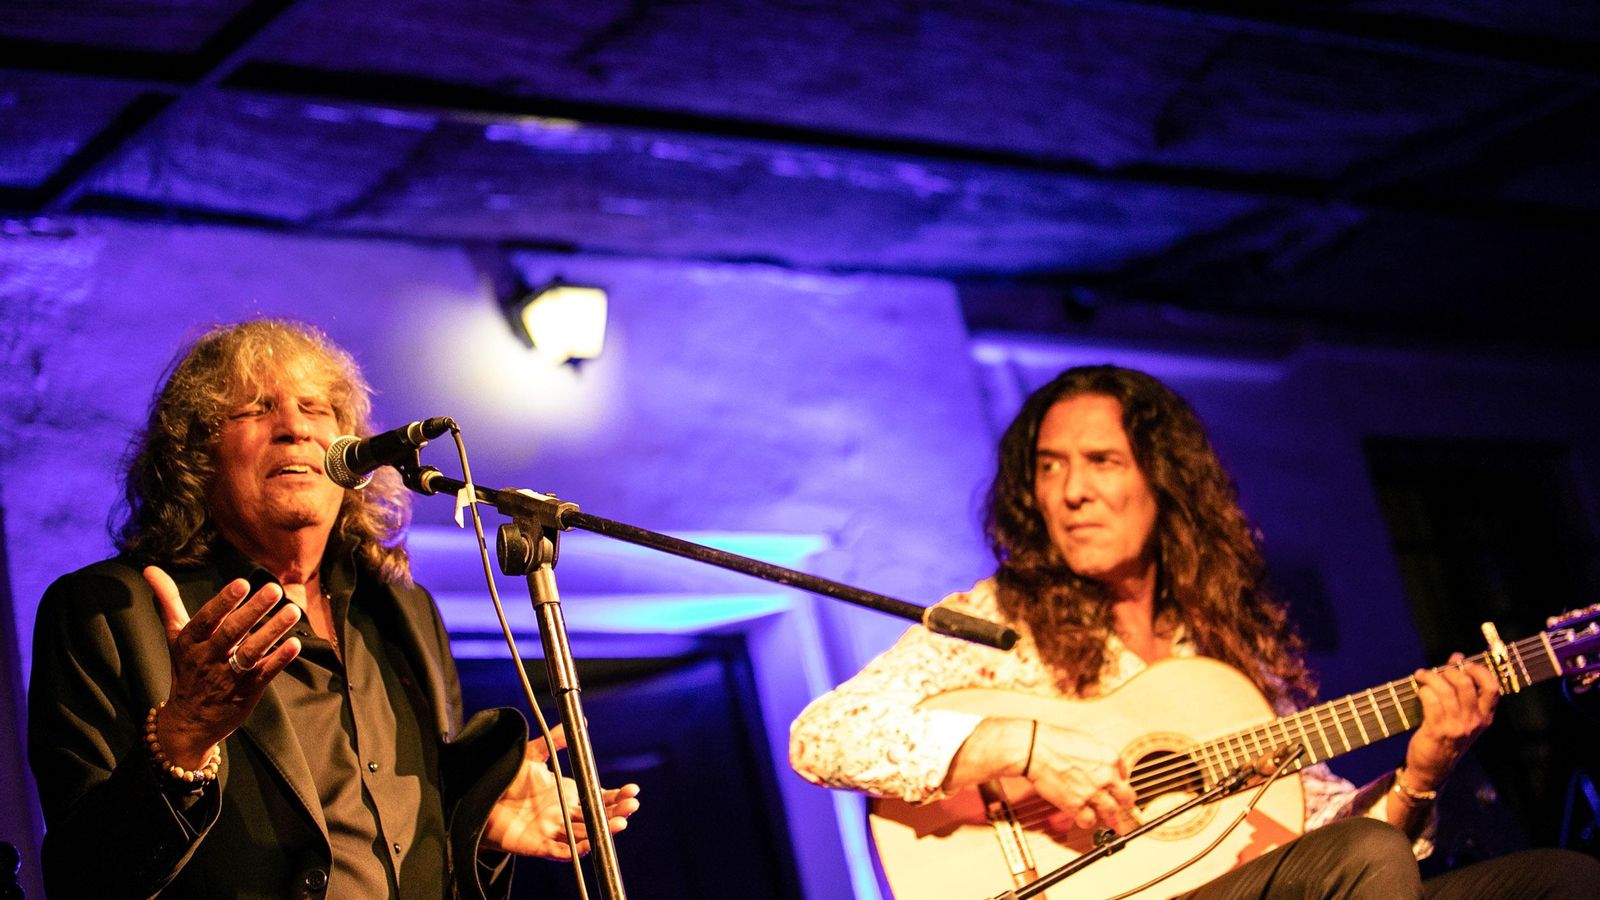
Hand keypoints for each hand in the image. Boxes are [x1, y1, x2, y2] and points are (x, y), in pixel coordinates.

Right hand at [146, 566, 302, 766]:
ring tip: (293, 611)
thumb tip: (149, 568)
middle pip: (231, 633)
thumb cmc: (186, 669)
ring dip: (273, 631)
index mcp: (190, 642)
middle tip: (274, 589)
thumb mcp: (176, 636)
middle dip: (253, 611)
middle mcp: (207, 659)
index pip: (206, 619)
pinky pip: (264, 673)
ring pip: (251, 652)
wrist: (188, 723)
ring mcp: (228, 677)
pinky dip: (280, 659)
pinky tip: (295, 643)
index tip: (242, 583)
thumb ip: (168, 601)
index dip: (223, 602)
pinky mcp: (246, 692)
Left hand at [482, 724, 641, 858]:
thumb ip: (556, 741)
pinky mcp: (540, 846)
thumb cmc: (506, 779)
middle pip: (598, 817)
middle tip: (633, 805)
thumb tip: (581, 722)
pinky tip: (592, 842)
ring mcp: (554, 831)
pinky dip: (578, 850)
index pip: (599, 797)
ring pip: (586, 834)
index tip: (632, 790)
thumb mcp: (533, 755)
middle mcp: (566, 814)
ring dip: (604, 830)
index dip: (617, 796)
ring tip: (621, 823)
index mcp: (568, 793)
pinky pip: (562, 852)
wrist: (478, 798)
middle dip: (618, 812)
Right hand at [1026, 723, 1137, 832]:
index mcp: (1110, 758)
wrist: (1035, 749)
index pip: (1125, 774)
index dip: (1120, 781)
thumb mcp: (1086, 740)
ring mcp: (1093, 793)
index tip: (1117, 785)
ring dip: (1112, 819)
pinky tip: (1086, 819)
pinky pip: (1089, 820)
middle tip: (1125, 807)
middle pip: (1126, 797)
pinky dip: (1087, 821)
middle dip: (1125, 803)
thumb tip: (1102, 764)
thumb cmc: (1055, 741)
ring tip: (1114, 825)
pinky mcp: (1076, 805)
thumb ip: (1099, 755)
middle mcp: (1106, 777)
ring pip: (1112, 813)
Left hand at [1402, 653, 1499, 790]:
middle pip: (1466, 684)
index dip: (1478, 670)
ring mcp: (1457, 727)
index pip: (1492, 688)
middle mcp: (1474, 722)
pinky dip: (1424, 690)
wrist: (1433, 768)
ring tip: (1421, 675)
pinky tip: (1419, 690)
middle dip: (1447, 671)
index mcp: (1485, 717)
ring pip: (1446, 690)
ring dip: (1430, 677)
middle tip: (1435, 670)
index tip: (1461, 662)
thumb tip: (1456, 659)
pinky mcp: (1438, 731)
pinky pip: (1431, 701)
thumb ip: (1462, 691)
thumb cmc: (1447, 736)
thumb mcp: (1463, 717)